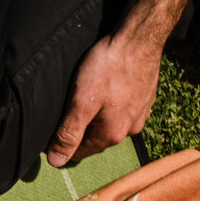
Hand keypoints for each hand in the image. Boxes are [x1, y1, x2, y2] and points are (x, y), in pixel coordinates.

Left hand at [45, 32, 162, 167]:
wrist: (140, 38)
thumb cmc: (108, 67)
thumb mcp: (80, 102)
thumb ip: (68, 134)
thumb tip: (56, 161)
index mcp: (112, 134)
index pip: (79, 152)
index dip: (62, 143)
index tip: (54, 125)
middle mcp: (130, 130)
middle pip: (95, 138)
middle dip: (81, 129)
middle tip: (69, 105)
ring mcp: (141, 114)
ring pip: (110, 124)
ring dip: (97, 116)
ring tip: (88, 96)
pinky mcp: (146, 99)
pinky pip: (123, 110)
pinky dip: (112, 105)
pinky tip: (107, 89)